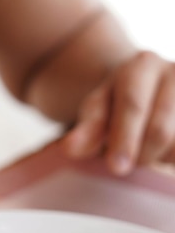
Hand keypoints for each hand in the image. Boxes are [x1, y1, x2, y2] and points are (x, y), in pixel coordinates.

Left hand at [62, 51, 174, 174]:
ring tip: (147, 150)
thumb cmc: (117, 104)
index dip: (124, 139)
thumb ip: (85, 130)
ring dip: (161, 158)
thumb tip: (68, 148)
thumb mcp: (97, 111)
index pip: (132, 106)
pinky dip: (174, 158)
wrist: (150, 89)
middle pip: (159, 130)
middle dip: (140, 155)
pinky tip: (166, 152)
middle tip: (125, 164)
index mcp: (142, 65)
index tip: (116, 168)